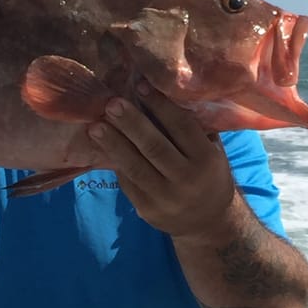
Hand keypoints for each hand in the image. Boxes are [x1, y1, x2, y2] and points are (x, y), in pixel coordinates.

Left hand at [87, 81, 235, 242]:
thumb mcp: (212, 152)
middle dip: (131, 124)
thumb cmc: (208, 175)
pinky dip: (115, 163)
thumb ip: (194, 128)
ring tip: (95, 126)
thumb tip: (164, 92)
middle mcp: (187, 180)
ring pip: (135, 167)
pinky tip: (100, 147)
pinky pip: (128, 183)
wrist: (208, 221)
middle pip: (154, 147)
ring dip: (113, 144)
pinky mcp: (147, 209)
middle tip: (111, 103)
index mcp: (207, 160)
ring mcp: (166, 198)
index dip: (160, 106)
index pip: (182, 127)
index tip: (140, 86)